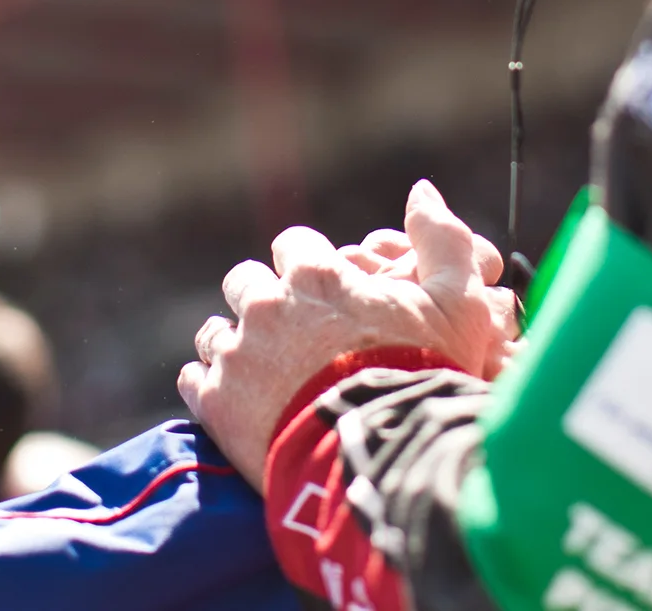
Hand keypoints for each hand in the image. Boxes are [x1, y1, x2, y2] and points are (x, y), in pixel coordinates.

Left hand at [178, 180, 520, 489]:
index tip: (325, 296)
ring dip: (236, 346)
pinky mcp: (217, 404)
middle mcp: (266, 305)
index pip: (293, 245)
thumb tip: (423, 192)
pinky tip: (241, 405)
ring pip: (217, 333)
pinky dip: (214, 389)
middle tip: (293, 336)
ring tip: (267, 376)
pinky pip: (195, 380)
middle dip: (264, 302)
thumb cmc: (425, 375)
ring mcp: (237, 355)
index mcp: (315, 274)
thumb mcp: (456, 302)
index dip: (309, 268)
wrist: (384, 458)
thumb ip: (441, 239)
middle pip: (244, 283)